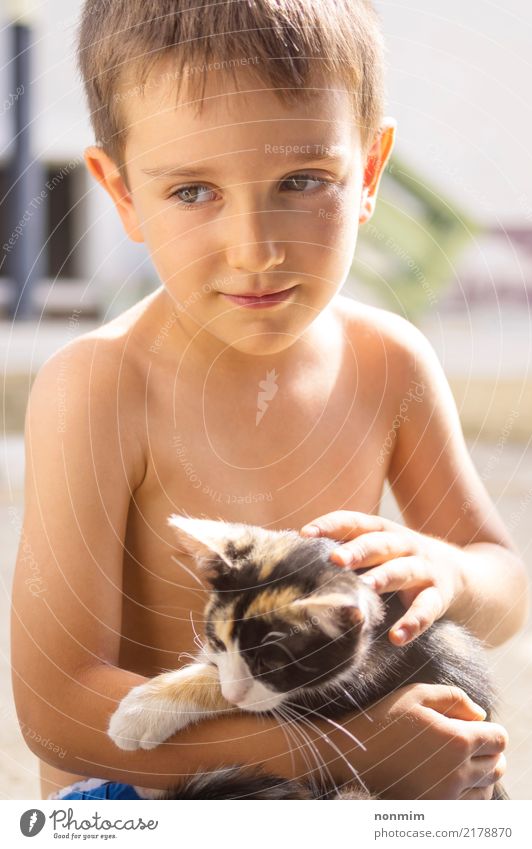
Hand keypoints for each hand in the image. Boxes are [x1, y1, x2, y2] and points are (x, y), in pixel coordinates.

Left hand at [300, 510, 463, 644]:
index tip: (305, 533)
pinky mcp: (441, 596)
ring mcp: (425, 569)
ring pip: (403, 570)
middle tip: (335, 558)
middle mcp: (405, 545)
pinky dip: (413, 623)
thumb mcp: (380, 552)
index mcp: (385, 532)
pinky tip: (397, 637)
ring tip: (365, 588)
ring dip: (384, 578)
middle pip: (380, 543)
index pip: (356, 521)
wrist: (468, 575)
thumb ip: (349, 553)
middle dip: (358, 549)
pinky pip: (428, 609)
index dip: (331, 524)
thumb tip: (297, 562)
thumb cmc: (402, 563)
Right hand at [344, 683, 507, 799]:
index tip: (477, 727)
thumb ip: (454, 698)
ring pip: (487, 788)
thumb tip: (480, 715)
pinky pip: (471, 806)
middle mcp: (458, 772)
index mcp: (457, 740)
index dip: (492, 730)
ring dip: (482, 774)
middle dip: (489, 752)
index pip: (499, 739)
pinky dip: (470, 793)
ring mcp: (447, 795)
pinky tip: (454, 779)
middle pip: (497, 765)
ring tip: (461, 761)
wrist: (353, 754)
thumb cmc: (384, 718)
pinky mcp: (436, 810)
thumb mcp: (417, 694)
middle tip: (469, 742)